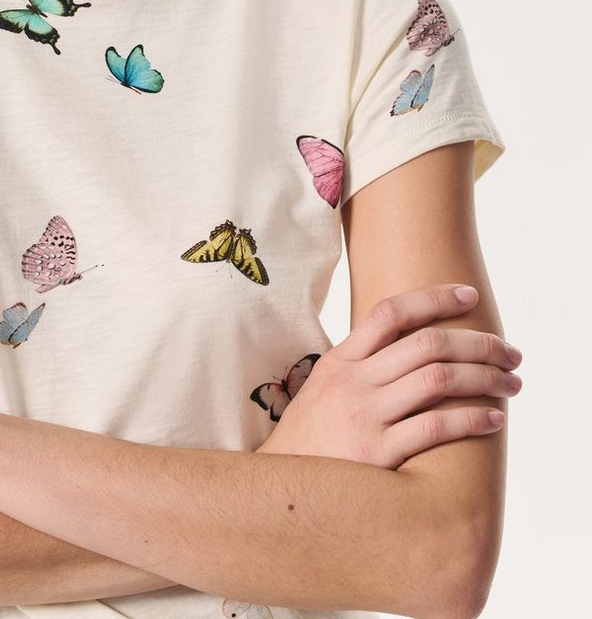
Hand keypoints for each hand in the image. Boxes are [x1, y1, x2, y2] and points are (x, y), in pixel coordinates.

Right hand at [257, 283, 521, 468]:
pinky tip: (493, 420)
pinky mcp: (377, 454)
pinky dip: (472, 419)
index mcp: (339, 361)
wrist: (281, 496)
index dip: (434, 298)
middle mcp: (352, 382)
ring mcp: (363, 416)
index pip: (390, 313)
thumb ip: (359, 368)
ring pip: (438, 379)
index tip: (469, 297)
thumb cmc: (310, 444)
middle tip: (510, 351)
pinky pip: (435, 427)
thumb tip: (411, 349)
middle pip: (426, 343)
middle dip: (478, 342)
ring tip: (511, 383)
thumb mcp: (322, 392)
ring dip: (484, 377)